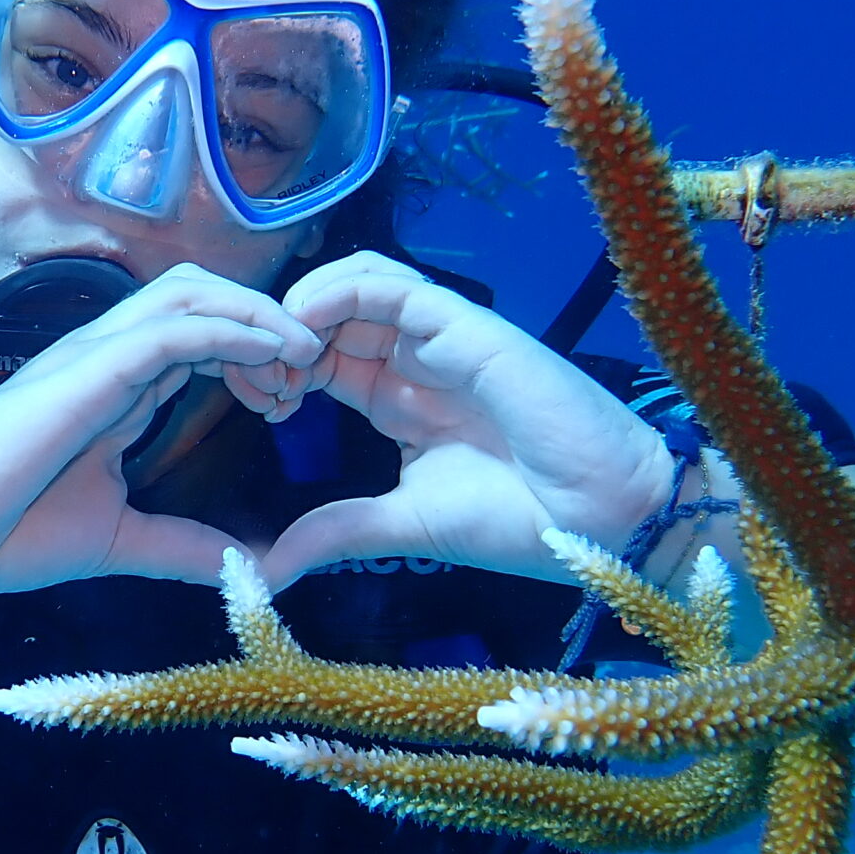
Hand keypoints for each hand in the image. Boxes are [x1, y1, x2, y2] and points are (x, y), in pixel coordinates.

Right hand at [0, 263, 324, 595]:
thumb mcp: (117, 541)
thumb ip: (179, 546)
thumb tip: (243, 568)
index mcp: (116, 390)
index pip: (199, 338)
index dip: (255, 352)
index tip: (290, 400)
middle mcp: (108, 359)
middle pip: (204, 296)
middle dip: (266, 321)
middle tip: (307, 373)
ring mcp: (94, 357)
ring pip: (193, 295)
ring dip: (257, 316)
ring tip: (301, 356)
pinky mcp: (85, 370)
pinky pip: (171, 329)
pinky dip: (228, 330)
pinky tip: (267, 353)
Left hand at [260, 252, 675, 591]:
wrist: (600, 520)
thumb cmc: (520, 522)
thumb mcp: (402, 524)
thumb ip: (334, 532)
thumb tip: (262, 570)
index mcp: (402, 400)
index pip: (326, 357)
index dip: (282, 367)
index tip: (255, 404)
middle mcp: (418, 360)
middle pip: (332, 314)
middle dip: (281, 333)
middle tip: (253, 375)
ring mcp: (442, 337)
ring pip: (356, 283)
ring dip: (302, 305)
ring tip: (276, 349)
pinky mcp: (465, 325)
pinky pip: (390, 284)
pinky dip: (336, 292)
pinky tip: (304, 325)